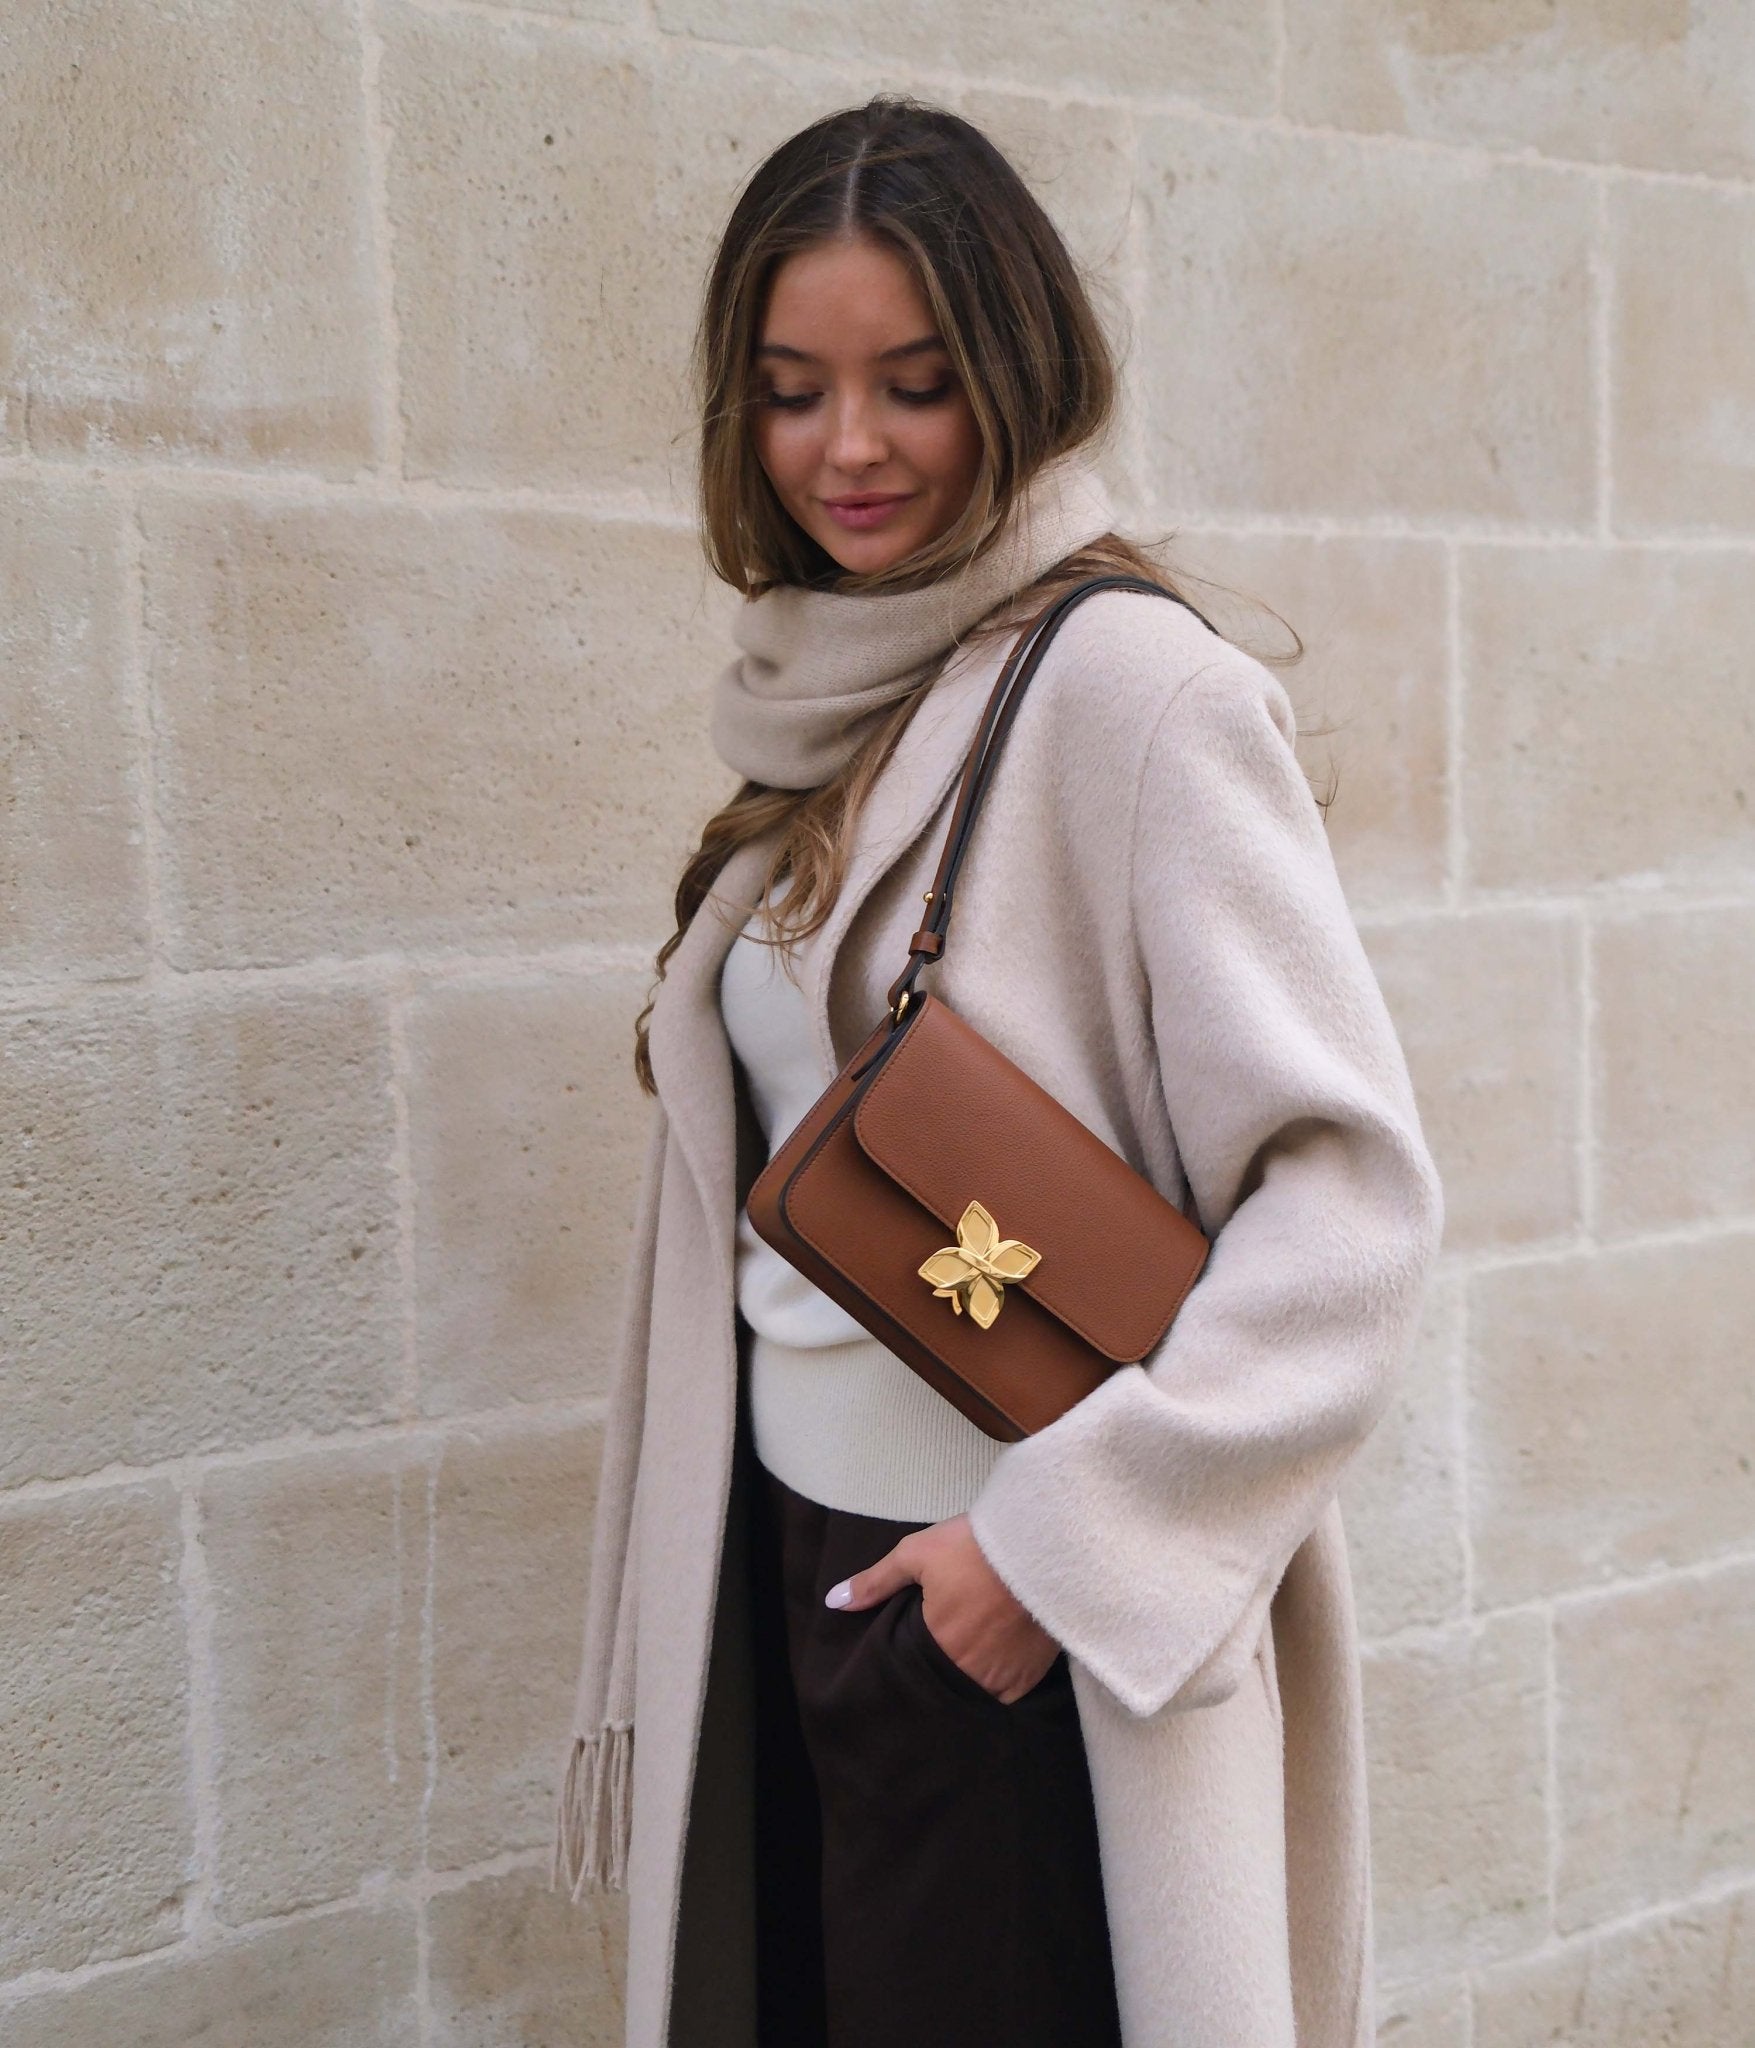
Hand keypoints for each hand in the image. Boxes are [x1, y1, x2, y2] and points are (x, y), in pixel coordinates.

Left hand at [825, 1513, 1061, 1703]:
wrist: (1041, 1543)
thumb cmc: (974, 1547)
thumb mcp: (917, 1554)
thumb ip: (875, 1582)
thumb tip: (834, 1602)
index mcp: (938, 1647)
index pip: (916, 1670)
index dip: (916, 1658)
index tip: (920, 1644)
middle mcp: (971, 1671)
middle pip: (949, 1681)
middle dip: (945, 1667)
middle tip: (949, 1644)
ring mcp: (1005, 1676)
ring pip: (980, 1690)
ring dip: (972, 1675)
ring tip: (973, 1651)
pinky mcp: (1034, 1672)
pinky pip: (1011, 1692)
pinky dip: (1002, 1680)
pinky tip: (999, 1658)